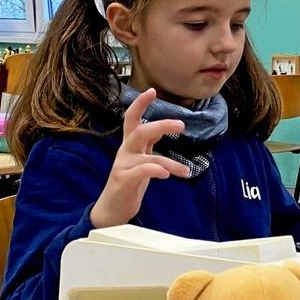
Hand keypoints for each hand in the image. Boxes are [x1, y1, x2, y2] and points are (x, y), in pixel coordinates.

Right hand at [91, 89, 190, 228]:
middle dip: (161, 125)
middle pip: (139, 131)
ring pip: (147, 156)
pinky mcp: (123, 181)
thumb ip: (148, 145)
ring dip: (171, 163)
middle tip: (181, 124)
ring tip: (186, 171)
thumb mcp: (141, 160)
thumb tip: (160, 130)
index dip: (140, 104)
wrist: (113, 209)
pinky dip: (156, 170)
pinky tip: (166, 176)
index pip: (132, 119)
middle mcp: (125, 152)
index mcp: (130, 145)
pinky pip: (141, 171)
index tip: (152, 90)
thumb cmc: (130, 182)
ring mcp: (122, 166)